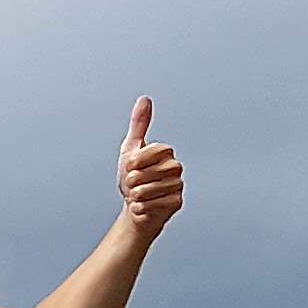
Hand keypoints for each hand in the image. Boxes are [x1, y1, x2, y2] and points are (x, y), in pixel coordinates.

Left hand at [117, 98, 183, 236]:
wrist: (136, 205)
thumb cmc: (132, 176)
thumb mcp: (131, 147)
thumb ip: (139, 124)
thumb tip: (145, 99)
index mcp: (164, 151)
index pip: (141, 155)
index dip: (130, 163)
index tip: (130, 166)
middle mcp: (175, 166)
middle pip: (143, 174)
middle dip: (131, 181)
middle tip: (134, 183)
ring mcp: (177, 185)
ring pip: (147, 190)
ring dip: (135, 195)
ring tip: (139, 194)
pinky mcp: (177, 202)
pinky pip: (153, 204)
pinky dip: (141, 207)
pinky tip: (144, 205)